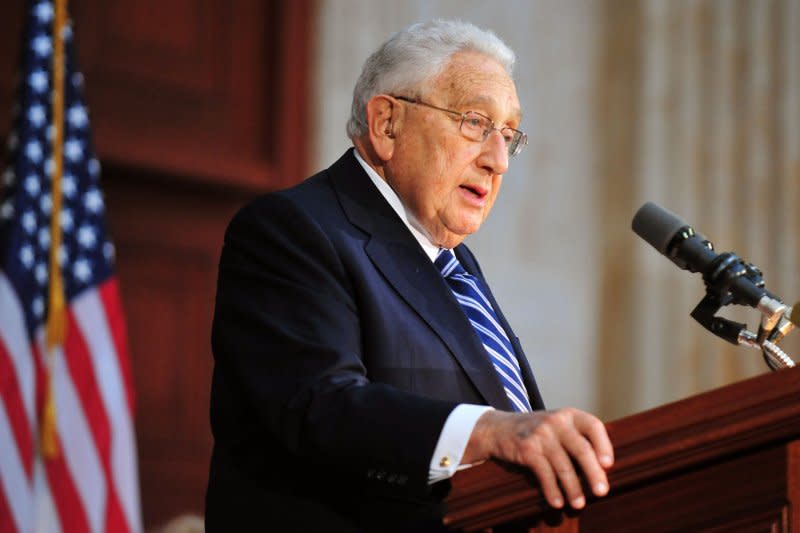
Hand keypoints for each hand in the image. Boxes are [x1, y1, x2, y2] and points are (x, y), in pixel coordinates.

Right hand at [463, 408, 613, 509]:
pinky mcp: (526, 449)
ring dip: (573, 488)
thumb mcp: (558, 425)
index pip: (593, 426)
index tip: (608, 465)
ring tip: (579, 504)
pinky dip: (552, 490)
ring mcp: (540, 434)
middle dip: (593, 473)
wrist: (498, 428)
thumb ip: (578, 437)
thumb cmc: (537, 431)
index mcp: (569, 415)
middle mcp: (556, 421)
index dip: (604, 445)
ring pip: (563, 465)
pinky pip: (544, 473)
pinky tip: (557, 502)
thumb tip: (603, 468)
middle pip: (581, 449)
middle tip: (601, 492)